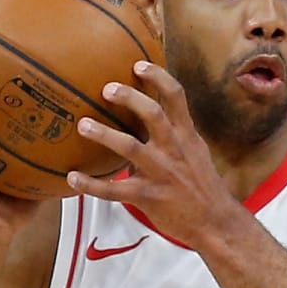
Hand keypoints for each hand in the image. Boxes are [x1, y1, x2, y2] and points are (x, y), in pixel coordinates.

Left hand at [68, 62, 238, 254]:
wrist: (214, 222)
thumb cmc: (201, 186)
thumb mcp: (195, 151)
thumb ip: (175, 132)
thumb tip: (152, 114)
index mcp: (186, 135)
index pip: (175, 96)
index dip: (157, 77)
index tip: (138, 65)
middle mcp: (173, 149)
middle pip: (151, 113)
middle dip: (129, 97)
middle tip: (106, 89)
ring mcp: (160, 172)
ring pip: (129, 147)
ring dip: (104, 134)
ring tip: (83, 125)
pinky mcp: (147, 196)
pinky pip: (114, 190)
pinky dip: (90, 184)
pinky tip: (72, 178)